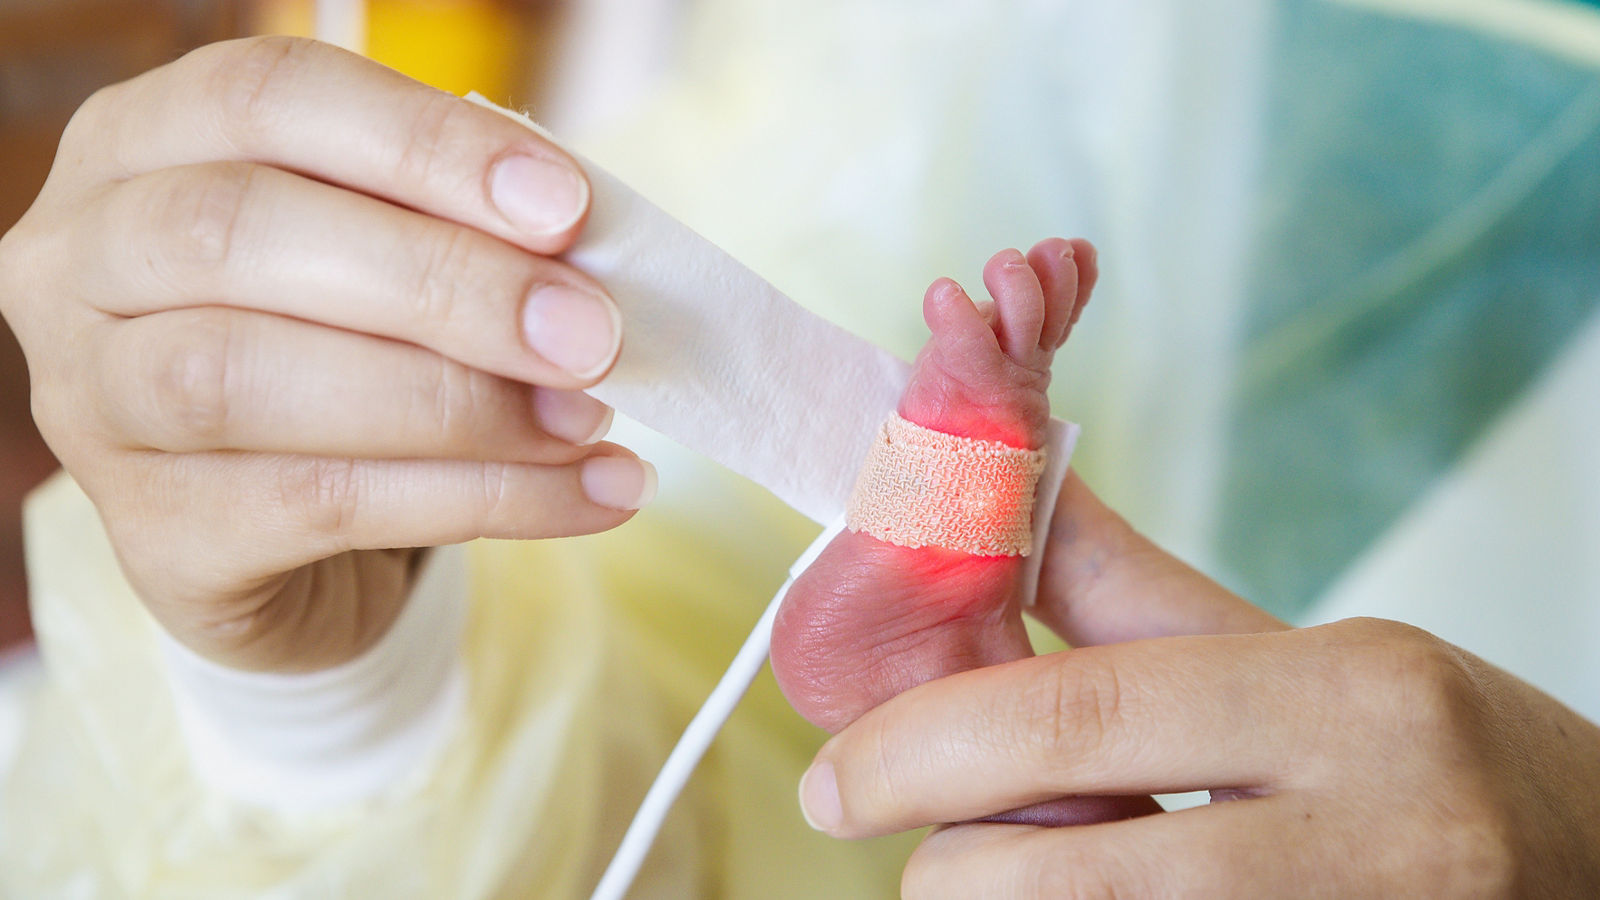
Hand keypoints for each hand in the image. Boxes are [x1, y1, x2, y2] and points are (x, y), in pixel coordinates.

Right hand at [0, 37, 653, 672]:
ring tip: (587, 420)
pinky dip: (482, 500)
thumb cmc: (349, 349)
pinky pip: (321, 506)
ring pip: (253, 379)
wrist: (293, 539)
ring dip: (457, 402)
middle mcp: (80, 261)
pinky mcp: (153, 536)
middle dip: (441, 282)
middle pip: (239, 232)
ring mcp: (92, 404)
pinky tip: (589, 494)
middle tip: (589, 335)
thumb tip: (582, 249)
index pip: (268, 98)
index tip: (566, 208)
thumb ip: (463, 229)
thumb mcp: (390, 259)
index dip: (424, 144)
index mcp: (143, 143)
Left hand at [799, 474, 1599, 896]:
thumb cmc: (1439, 755)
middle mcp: (1369, 839)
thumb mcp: (1306, 652)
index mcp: (1351, 700)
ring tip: (1037, 861)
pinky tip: (1105, 898)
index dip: (924, 746)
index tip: (834, 777)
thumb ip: (1129, 590)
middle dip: (941, 862)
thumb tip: (995, 494)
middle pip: (1062, 871)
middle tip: (897, 832)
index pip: (1082, 713)